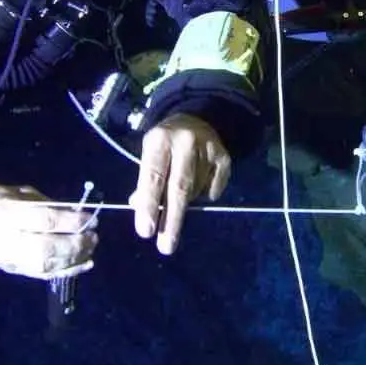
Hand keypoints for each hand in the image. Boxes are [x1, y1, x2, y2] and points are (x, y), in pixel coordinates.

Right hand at [0, 184, 98, 279]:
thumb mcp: (17, 192)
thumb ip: (46, 203)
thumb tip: (75, 212)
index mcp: (8, 213)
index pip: (45, 221)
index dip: (72, 220)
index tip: (91, 217)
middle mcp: (9, 240)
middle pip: (48, 247)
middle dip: (76, 243)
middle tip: (94, 235)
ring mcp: (11, 259)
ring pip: (48, 265)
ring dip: (75, 258)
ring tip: (91, 246)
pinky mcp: (15, 270)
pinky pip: (44, 275)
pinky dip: (68, 271)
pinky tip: (85, 263)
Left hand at [129, 113, 230, 254]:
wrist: (197, 118)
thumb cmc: (166, 144)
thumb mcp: (150, 156)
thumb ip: (146, 181)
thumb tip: (140, 210)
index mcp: (159, 140)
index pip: (153, 176)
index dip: (149, 204)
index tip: (146, 231)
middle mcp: (185, 142)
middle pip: (179, 188)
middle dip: (171, 220)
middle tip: (165, 246)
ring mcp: (208, 149)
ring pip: (195, 191)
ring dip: (184, 205)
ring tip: (177, 206)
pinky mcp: (225, 157)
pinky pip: (213, 188)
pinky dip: (204, 194)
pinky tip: (198, 188)